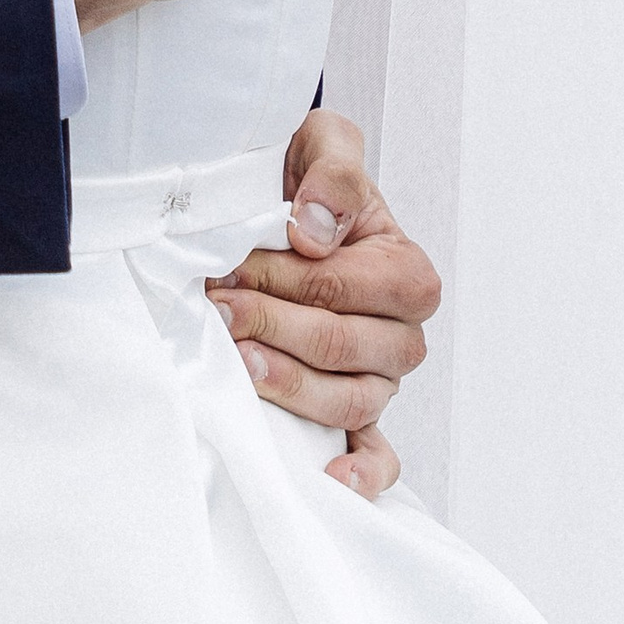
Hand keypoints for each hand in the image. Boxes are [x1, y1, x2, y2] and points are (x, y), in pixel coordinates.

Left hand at [206, 111, 439, 498]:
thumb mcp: (325, 142)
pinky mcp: (358, 413)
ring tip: (239, 365)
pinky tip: (332, 481)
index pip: (344, 287)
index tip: (231, 265)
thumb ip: (333, 171)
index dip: (285, 277)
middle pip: (340, 344)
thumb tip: (315, 231)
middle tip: (217, 307)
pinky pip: (376, 455)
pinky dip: (362, 473)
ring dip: (290, 386)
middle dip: (271, 324)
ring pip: (348, 400)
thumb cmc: (307, 177)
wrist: (285, 200)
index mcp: (405, 271)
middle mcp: (401, 334)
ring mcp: (380, 379)